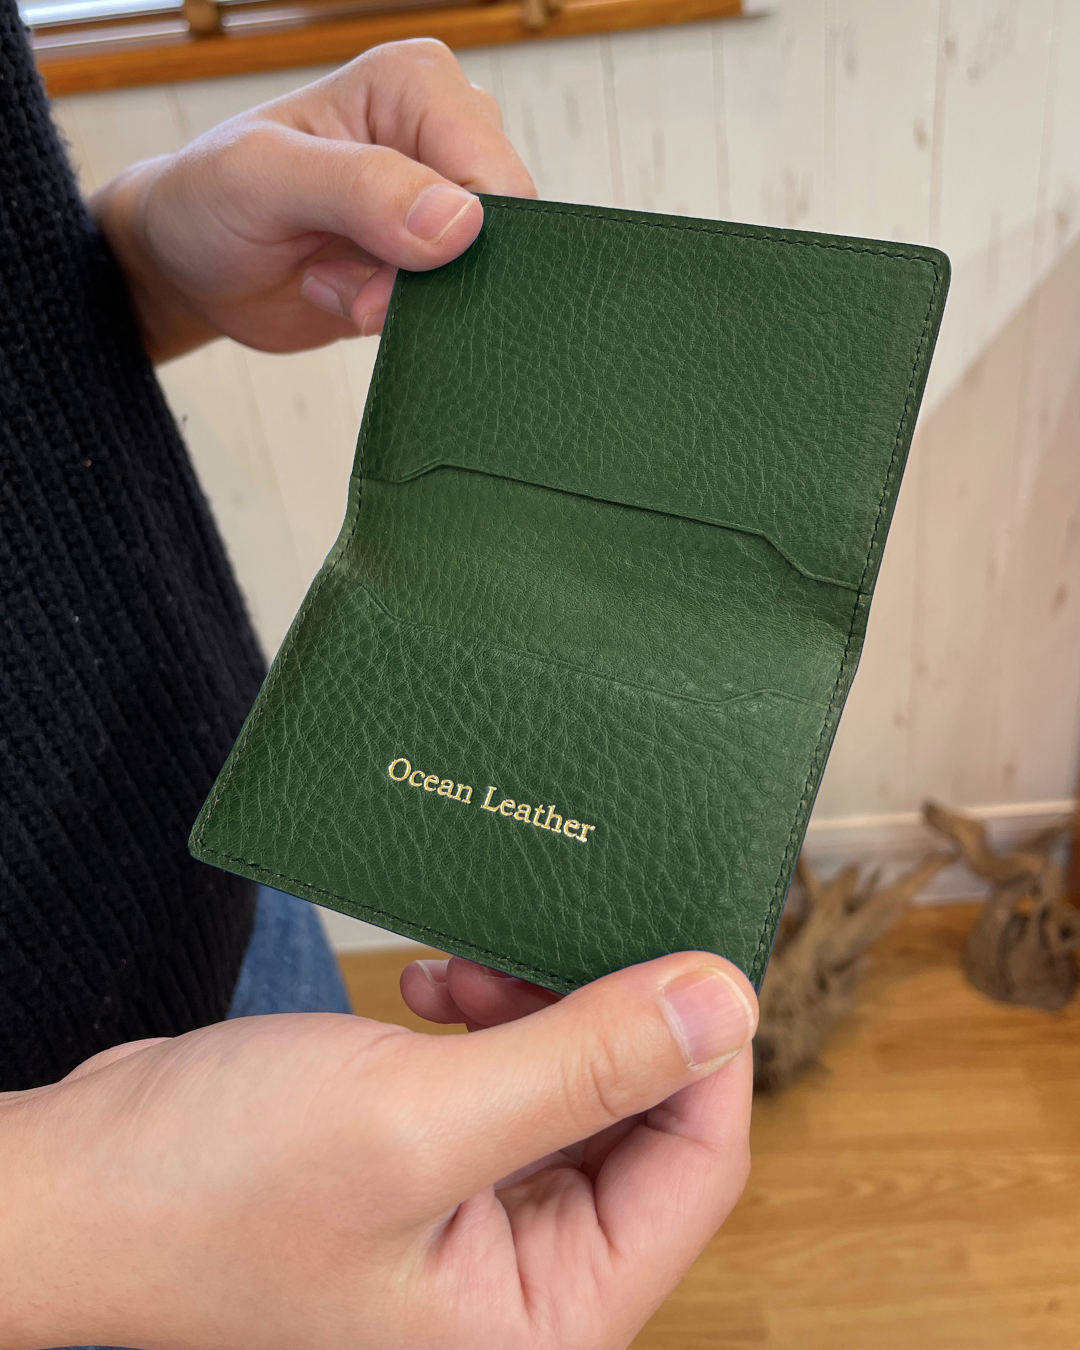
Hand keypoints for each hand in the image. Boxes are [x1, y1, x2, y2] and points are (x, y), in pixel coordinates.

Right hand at [0, 953, 755, 1349]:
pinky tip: (434, 985)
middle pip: (640, 1123)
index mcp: (543, 1318)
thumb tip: (723, 1002)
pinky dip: (485, 1019)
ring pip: (573, 1087)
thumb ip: (586, 1064)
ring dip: (538, 1007)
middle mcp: (521, 1282)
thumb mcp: (418, 1119)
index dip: (703, 1049)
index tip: (690, 946)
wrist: (73, 1190)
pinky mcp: (432, 1166)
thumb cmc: (214, 1192)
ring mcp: (476, 1221)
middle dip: (606, 1018)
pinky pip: (506, 1079)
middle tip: (558, 942)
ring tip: (468, 971)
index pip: (696, 1168)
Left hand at [90, 39, 535, 362]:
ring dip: (401, 301)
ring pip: (479, 277)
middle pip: (497, 231)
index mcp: (415, 84)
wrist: (187, 266)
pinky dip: (396, 320)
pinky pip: (455, 308)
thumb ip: (361, 188)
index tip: (370, 251)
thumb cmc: (208, 199)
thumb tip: (461, 221)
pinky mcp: (433, 263)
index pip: (493, 171)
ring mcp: (441, 204)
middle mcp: (441, 135)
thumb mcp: (266, 178)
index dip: (449, 233)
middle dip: (421, 274)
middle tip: (342, 275)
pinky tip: (343, 294)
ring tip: (333, 278)